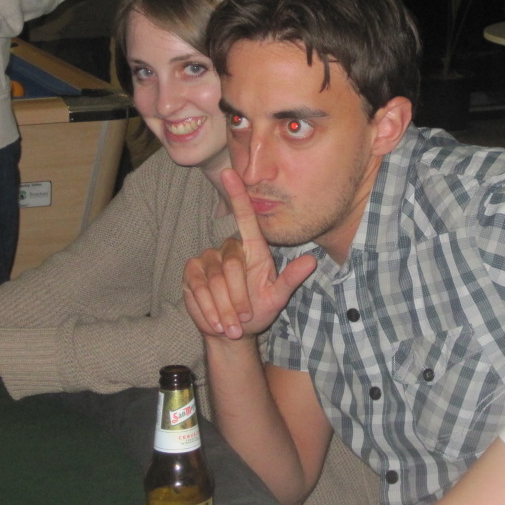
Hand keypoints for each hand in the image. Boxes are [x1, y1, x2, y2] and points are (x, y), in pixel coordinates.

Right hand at [184, 168, 316, 339]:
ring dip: (225, 307)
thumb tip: (312, 260)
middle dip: (238, 296)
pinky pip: (199, 287)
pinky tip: (217, 320)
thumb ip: (291, 279)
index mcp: (252, 248)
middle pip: (232, 264)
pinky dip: (209, 308)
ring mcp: (208, 259)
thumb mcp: (276, 297)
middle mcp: (229, 249)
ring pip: (215, 279)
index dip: (237, 194)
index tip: (230, 172)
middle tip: (244, 317)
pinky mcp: (192, 272)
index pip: (244, 216)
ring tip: (233, 323)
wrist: (230, 331)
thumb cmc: (256, 310)